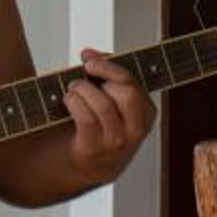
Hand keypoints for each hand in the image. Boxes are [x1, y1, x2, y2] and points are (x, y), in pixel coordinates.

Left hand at [62, 50, 154, 190]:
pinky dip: (75, 103)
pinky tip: (69, 100)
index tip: (89, 60)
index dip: (110, 66)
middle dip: (102, 78)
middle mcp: (135, 129)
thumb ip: (107, 73)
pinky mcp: (94, 150)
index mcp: (146, 113)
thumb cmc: (102, 125)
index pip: (133, 83)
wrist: (90, 163)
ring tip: (74, 88)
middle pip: (126, 93)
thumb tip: (89, 54)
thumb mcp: (114, 100)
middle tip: (84, 75)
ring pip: (104, 106)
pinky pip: (87, 120)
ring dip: (84, 90)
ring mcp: (116, 142)